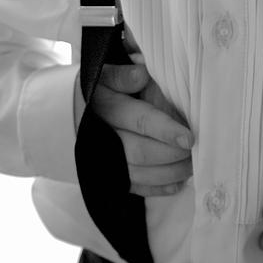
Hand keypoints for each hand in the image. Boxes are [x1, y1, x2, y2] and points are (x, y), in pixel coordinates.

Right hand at [83, 63, 193, 197]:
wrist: (66, 115)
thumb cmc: (97, 90)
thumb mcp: (103, 74)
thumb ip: (122, 75)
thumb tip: (142, 74)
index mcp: (105, 107)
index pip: (140, 120)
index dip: (165, 130)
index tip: (189, 137)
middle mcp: (104, 137)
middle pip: (142, 152)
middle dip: (172, 154)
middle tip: (196, 151)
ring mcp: (105, 159)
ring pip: (140, 173)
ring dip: (170, 172)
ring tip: (192, 165)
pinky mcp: (109, 175)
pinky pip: (134, 187)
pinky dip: (158, 188)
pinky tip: (178, 183)